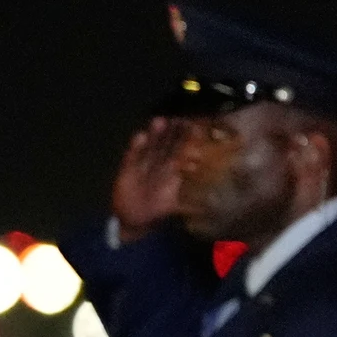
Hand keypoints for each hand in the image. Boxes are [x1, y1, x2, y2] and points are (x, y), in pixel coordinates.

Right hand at [111, 116, 190, 241]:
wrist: (131, 220)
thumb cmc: (155, 213)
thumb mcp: (174, 209)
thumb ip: (188, 206)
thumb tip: (208, 206)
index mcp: (171, 172)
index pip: (181, 152)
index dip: (187, 140)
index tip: (194, 126)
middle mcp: (158, 164)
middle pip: (165, 144)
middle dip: (171, 131)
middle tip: (178, 116)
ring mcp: (143, 164)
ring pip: (150, 147)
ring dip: (155, 135)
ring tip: (160, 121)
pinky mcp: (128, 168)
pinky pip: (132, 156)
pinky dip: (135, 148)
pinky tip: (139, 137)